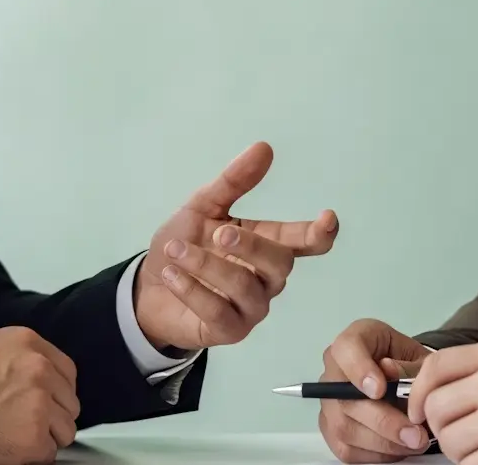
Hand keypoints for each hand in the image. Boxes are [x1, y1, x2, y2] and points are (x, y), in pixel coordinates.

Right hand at [0, 327, 78, 464]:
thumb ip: (19, 361)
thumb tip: (36, 381)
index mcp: (29, 344)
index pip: (67, 372)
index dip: (56, 393)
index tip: (47, 404)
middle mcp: (41, 370)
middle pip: (68, 403)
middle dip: (51, 417)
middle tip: (24, 425)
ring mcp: (40, 404)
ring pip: (64, 430)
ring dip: (43, 438)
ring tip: (12, 438)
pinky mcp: (33, 438)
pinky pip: (48, 454)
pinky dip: (30, 457)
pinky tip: (6, 449)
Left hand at [133, 141, 337, 350]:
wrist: (149, 286)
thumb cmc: (185, 243)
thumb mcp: (203, 206)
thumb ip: (234, 180)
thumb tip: (264, 147)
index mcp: (268, 244)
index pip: (304, 241)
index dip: (319, 233)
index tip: (328, 218)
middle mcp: (267, 278)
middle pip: (280, 264)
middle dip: (252, 246)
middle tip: (220, 232)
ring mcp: (251, 308)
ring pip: (245, 287)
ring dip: (207, 266)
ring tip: (175, 250)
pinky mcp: (229, 331)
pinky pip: (218, 312)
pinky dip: (192, 290)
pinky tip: (171, 274)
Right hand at [317, 318, 434, 462]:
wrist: (405, 378)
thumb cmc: (409, 365)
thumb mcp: (418, 357)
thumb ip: (407, 366)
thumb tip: (391, 374)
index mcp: (356, 338)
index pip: (346, 349)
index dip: (359, 369)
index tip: (379, 390)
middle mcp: (335, 367)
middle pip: (344, 397)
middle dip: (383, 420)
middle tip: (414, 434)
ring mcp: (328, 399)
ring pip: (344, 427)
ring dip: (383, 442)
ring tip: (414, 443)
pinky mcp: (330, 427)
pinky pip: (346, 448)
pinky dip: (375, 454)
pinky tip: (397, 448)